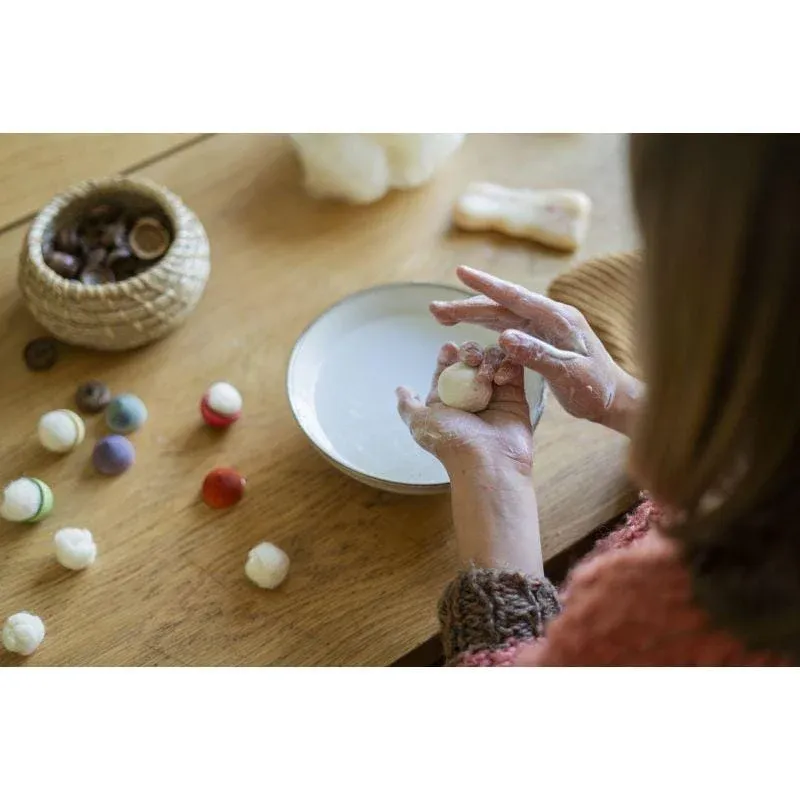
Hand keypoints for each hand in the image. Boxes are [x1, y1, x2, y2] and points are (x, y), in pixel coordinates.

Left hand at [396, 341, 542, 575]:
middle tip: (469, 358)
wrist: (488, 462)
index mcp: (447, 400)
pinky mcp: (515, 396)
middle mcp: (470, 396)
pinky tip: (500, 377)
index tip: (448, 348)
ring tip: (485, 372)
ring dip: (488, 359)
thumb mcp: (419, 423)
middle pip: (471, 361)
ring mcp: (494, 395)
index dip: (447, 356)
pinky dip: (508, 366)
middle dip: (468, 353)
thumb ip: (408, 405)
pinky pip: (514, 371)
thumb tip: (400, 389)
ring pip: (492, 361)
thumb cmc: (451, 443)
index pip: (446, 369)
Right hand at [430, 266, 643, 435]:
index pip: (516, 298)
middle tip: (435, 308)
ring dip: (472, 314)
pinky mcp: (542, 339)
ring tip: (443, 316)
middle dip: (467, 305)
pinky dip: (486, 328)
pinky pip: (509, 329)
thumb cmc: (597, 389)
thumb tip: (503, 336)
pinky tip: (470, 328)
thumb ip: (536, 354)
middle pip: (502, 306)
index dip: (486, 286)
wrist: (617, 400)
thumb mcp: (568, 374)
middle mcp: (550, 317)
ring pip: (502, 316)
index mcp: (558, 319)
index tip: (460, 272)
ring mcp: (545, 327)